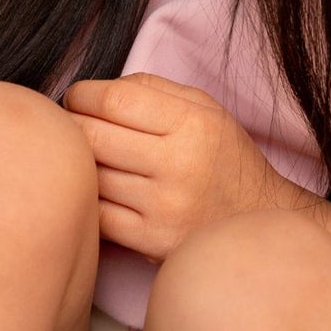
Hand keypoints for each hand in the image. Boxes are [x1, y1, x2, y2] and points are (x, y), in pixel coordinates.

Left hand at [62, 72, 304, 261]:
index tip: (77, 98)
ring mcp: (164, 207)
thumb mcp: (204, 109)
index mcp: (193, 124)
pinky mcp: (152, 241)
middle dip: (70, 125)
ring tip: (85, 157)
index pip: (113, 100)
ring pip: (90, 175)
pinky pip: (96, 215)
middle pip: (92, 136)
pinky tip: (94, 191)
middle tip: (70, 125)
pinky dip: (87, 200)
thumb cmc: (222, 158)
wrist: (260, 223)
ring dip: (78, 164)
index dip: (82, 95)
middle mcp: (179, 164)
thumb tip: (94, 90)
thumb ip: (151, 88)